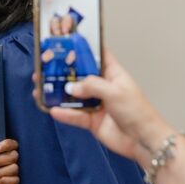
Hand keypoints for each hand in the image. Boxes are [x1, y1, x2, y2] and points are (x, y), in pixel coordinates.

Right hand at [38, 50, 162, 160]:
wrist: (143, 141)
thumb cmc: (137, 112)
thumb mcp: (114, 92)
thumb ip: (91, 86)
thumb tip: (70, 86)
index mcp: (113, 74)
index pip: (97, 56)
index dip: (83, 49)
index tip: (66, 42)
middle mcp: (103, 87)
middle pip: (80, 76)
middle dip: (63, 72)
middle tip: (45, 66)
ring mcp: (97, 104)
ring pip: (73, 96)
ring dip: (58, 93)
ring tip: (41, 87)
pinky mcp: (92, 121)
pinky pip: (74, 116)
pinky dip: (64, 113)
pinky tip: (52, 109)